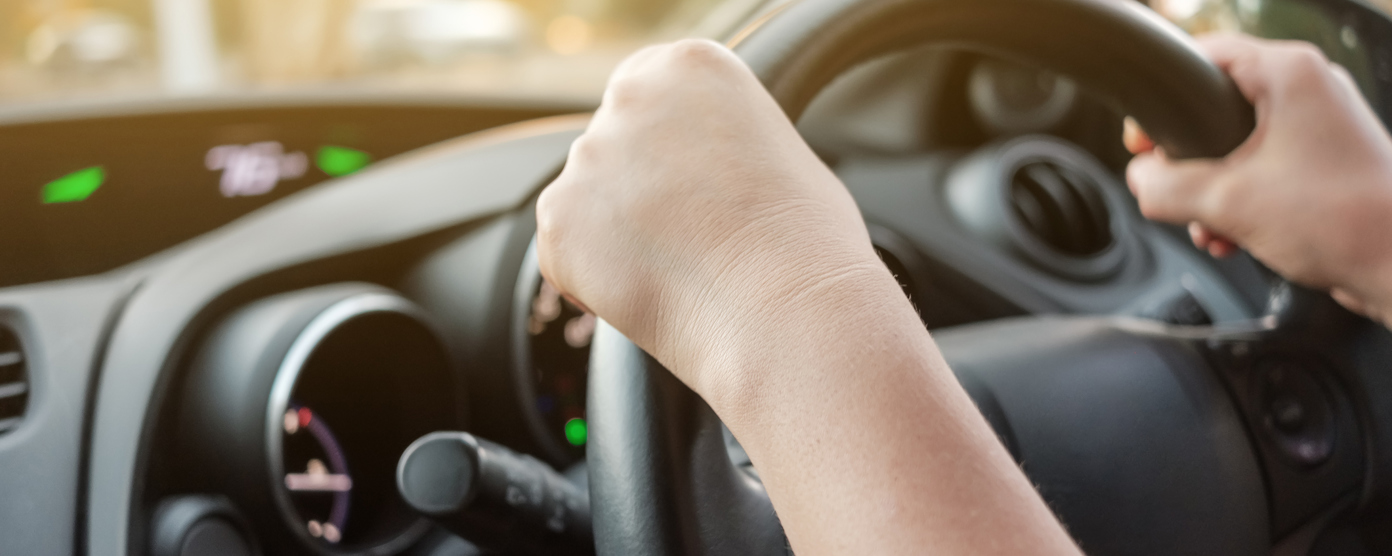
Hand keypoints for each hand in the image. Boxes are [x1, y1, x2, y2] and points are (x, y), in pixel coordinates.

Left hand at [535, 39, 884, 398]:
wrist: (786, 311)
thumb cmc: (807, 243)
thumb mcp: (780, 151)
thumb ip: (722, 137)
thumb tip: (701, 164)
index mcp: (689, 66)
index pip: (648, 90)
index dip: (667, 147)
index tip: (692, 183)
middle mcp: (631, 97)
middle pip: (615, 144)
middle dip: (639, 189)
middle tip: (691, 237)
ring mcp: (589, 155)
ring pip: (588, 199)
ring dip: (618, 234)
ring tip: (682, 270)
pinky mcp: (560, 216)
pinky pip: (563, 249)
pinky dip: (593, 279)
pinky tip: (650, 291)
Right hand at [1125, 34, 1391, 322]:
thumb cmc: (1344, 222)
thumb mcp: (1225, 202)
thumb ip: (1164, 188)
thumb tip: (1140, 181)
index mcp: (1290, 74)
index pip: (1203, 56)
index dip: (1162, 98)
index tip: (1142, 138)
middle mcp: (1310, 90)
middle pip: (1215, 108)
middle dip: (1187, 162)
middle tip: (1170, 187)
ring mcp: (1321, 126)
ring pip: (1237, 146)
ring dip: (1210, 191)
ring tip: (1208, 226)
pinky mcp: (1326, 161)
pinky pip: (1263, 169)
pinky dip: (1239, 201)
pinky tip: (1233, 236)